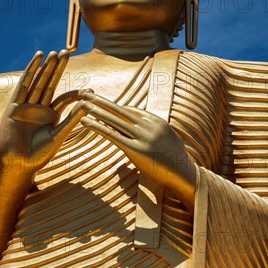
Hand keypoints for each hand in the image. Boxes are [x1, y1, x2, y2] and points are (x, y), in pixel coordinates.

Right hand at [0, 50, 87, 176]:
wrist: (19, 165)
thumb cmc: (40, 155)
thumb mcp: (59, 135)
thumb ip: (72, 119)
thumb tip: (89, 104)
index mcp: (51, 116)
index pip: (64, 99)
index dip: (75, 93)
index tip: (89, 90)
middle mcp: (39, 108)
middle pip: (50, 84)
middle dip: (57, 69)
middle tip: (67, 52)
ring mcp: (26, 106)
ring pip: (37, 82)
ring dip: (45, 67)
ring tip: (53, 53)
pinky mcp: (14, 106)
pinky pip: (23, 85)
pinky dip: (30, 72)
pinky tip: (37, 59)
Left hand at [81, 93, 196, 208]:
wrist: (185, 174)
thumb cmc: (175, 160)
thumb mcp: (167, 140)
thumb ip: (153, 133)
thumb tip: (144, 132)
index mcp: (155, 121)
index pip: (129, 110)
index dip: (113, 105)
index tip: (99, 99)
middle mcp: (148, 125)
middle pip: (119, 110)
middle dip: (101, 101)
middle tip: (85, 93)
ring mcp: (142, 137)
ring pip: (114, 120)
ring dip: (96, 111)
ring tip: (82, 104)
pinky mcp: (136, 150)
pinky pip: (113, 135)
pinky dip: (98, 127)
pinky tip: (86, 122)